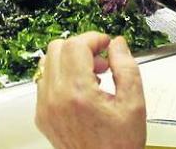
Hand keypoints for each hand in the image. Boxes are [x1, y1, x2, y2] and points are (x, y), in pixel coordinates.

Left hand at [35, 33, 145, 148]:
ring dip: (69, 61)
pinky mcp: (41, 116)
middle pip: (57, 48)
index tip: (106, 44)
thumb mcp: (134, 104)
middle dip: (81, 47)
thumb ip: (126, 67)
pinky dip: (61, 77)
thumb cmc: (119, 146)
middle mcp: (55, 99)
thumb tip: (117, 44)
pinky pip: (45, 82)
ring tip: (92, 76)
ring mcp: (44, 108)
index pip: (75, 45)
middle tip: (101, 60)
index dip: (93, 38)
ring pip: (48, 63)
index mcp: (77, 94)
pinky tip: (82, 90)